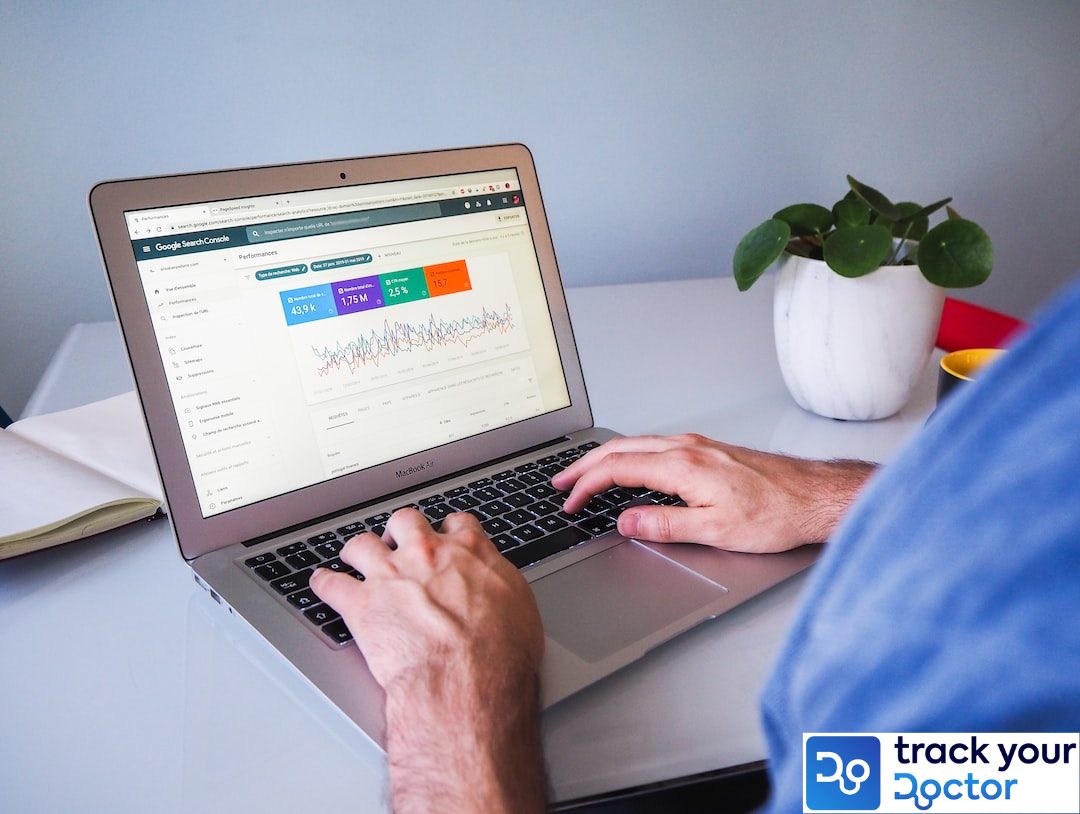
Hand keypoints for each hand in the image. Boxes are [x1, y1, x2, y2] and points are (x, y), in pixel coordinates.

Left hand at [310, 509, 546, 812]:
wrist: (467, 681)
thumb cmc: (500, 653)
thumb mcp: (519, 607)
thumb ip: (500, 583)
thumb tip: (498, 582)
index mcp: (468, 552)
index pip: (458, 523)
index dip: (448, 529)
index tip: (445, 535)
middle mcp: (427, 555)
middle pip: (405, 521)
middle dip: (400, 529)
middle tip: (398, 541)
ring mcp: (391, 576)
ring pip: (362, 544)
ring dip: (357, 550)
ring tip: (354, 556)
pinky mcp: (361, 605)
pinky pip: (331, 584)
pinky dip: (323, 583)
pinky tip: (321, 583)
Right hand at [552, 434, 875, 552]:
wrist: (817, 497)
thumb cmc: (776, 513)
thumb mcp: (715, 531)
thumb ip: (664, 525)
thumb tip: (626, 521)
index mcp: (683, 465)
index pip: (617, 469)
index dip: (587, 486)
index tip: (570, 503)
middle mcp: (688, 447)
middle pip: (621, 448)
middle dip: (585, 465)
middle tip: (561, 482)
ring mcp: (699, 445)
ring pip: (638, 444)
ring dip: (606, 458)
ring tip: (585, 475)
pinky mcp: (709, 450)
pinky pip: (656, 446)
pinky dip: (630, 455)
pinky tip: (630, 467)